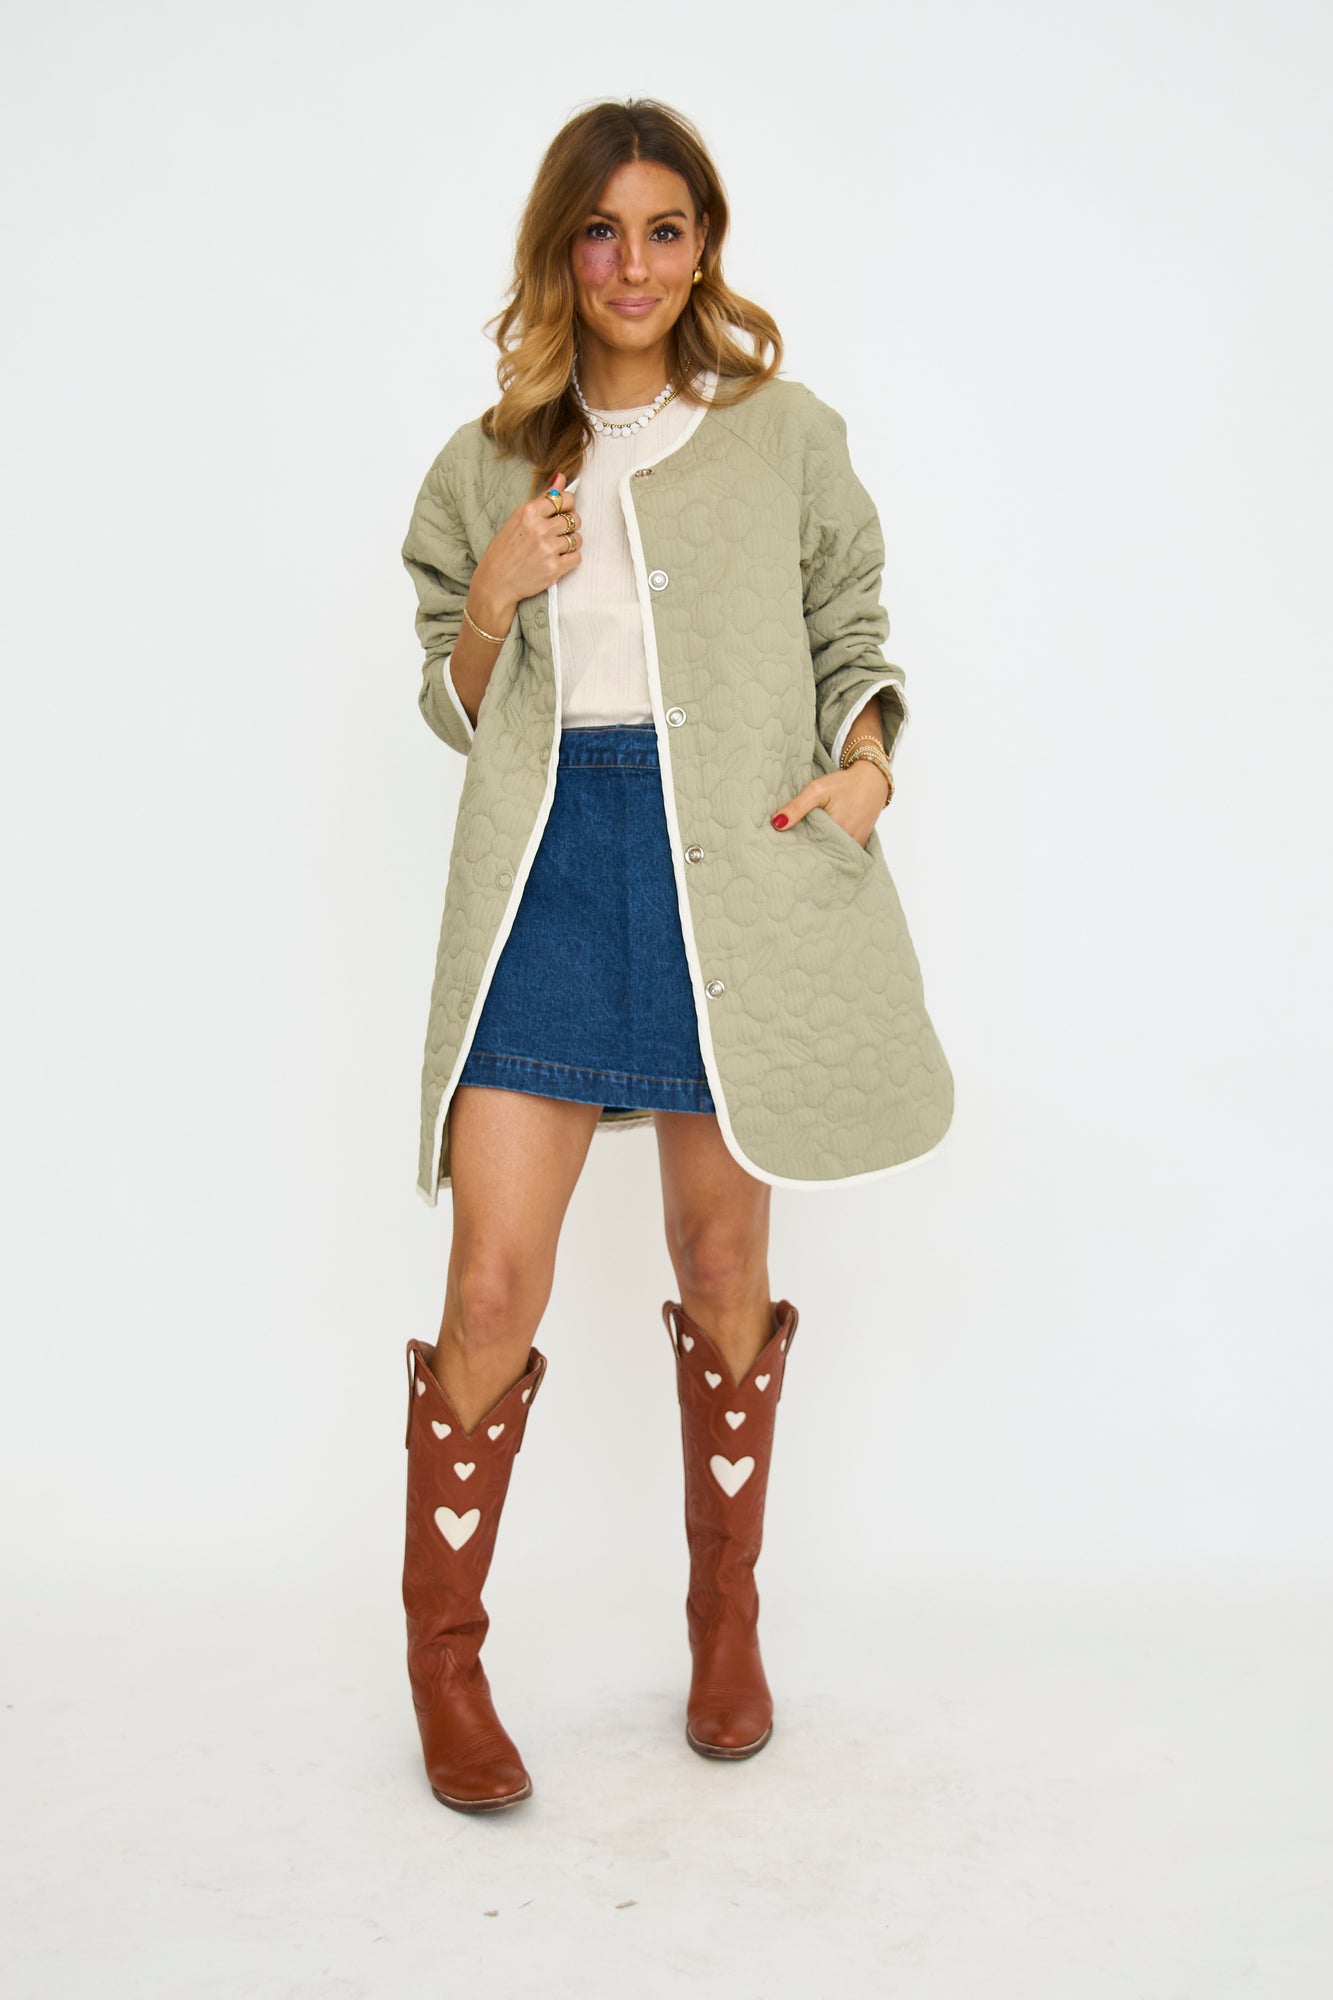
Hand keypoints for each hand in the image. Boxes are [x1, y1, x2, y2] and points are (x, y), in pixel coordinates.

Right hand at [468, 471, 581, 629]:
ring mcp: (548, 549)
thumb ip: (542, 499)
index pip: (564, 498)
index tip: (563, 512)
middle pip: (574, 519)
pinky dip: (570, 559)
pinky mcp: (554, 568)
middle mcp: (539, 528)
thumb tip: (561, 477)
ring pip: (577, 538)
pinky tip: (557, 560)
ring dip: (570, 543)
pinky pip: (577, 557)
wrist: (496, 582)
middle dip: (569, 525)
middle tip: (557, 533)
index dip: (568, 505)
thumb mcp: (518, 519)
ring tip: (555, 548)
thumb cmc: (504, 550)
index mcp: (529, 512)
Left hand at [769, 760, 888, 847]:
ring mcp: (856, 845)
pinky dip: (832, 850)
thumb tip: (776, 824)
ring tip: (803, 853)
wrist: (873, 779)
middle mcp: (848, 844)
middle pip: (822, 855)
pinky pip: (843, 853)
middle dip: (807, 855)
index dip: (796, 851)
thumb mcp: (817, 790)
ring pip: (833, 856)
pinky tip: (821, 846)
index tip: (783, 852)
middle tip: (789, 855)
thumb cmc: (844, 784)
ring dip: (820, 853)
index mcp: (837, 833)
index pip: (810, 850)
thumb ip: (797, 807)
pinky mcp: (860, 843)